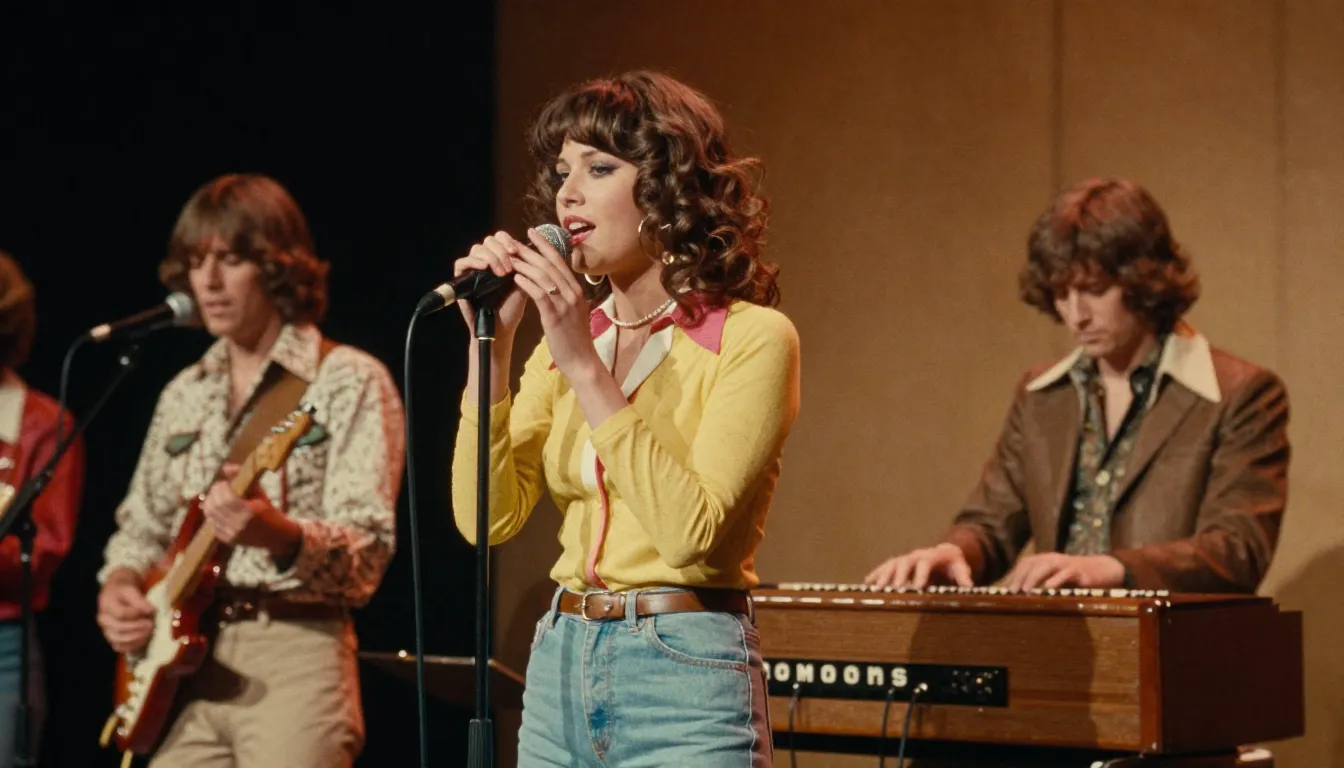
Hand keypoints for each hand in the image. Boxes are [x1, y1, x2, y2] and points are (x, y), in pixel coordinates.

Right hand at [97, 571, 154, 653]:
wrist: (115, 595)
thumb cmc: (123, 592)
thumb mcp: (130, 589)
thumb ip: (139, 600)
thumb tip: (150, 610)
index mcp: (107, 605)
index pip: (121, 613)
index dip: (137, 614)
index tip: (151, 611)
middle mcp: (104, 619)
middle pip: (119, 628)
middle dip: (137, 627)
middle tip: (151, 624)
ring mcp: (106, 630)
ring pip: (118, 640)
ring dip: (136, 638)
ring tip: (149, 632)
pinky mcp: (112, 639)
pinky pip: (120, 647)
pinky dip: (133, 646)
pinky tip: (144, 640)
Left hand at [202, 464, 300, 556]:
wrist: (276, 536)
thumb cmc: (268, 510)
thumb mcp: (259, 493)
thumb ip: (243, 479)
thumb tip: (226, 467)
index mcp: (249, 512)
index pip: (227, 498)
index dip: (221, 488)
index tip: (224, 482)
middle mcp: (239, 525)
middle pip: (216, 506)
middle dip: (214, 494)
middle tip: (218, 488)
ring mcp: (232, 534)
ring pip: (211, 516)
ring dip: (211, 503)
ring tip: (217, 497)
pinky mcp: (228, 540)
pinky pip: (213, 524)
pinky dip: (213, 515)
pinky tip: (220, 510)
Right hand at [452, 231, 530, 339]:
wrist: (501, 328)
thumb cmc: (511, 308)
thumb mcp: (523, 284)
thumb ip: (524, 267)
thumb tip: (529, 249)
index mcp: (500, 260)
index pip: (500, 238)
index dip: (508, 240)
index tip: (517, 250)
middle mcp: (486, 262)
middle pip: (489, 240)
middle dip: (501, 250)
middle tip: (510, 266)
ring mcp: (473, 269)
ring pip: (477, 248)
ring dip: (491, 256)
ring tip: (502, 273)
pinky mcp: (461, 279)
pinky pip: (462, 262)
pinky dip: (473, 261)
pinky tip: (484, 267)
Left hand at [506, 227, 604, 382]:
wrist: (582, 361)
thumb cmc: (575, 339)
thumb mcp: (573, 312)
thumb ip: (564, 295)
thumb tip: (552, 283)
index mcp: (577, 290)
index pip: (559, 260)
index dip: (544, 245)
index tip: (531, 232)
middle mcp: (573, 292)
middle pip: (549, 264)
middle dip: (530, 250)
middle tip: (513, 241)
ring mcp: (565, 304)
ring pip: (543, 276)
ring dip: (524, 264)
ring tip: (509, 257)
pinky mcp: (555, 316)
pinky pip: (540, 294)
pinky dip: (527, 283)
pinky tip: (515, 277)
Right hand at [864, 543, 972, 588]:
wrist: (944, 553)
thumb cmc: (953, 564)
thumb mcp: (961, 568)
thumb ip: (964, 577)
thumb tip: (970, 587)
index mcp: (931, 556)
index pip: (924, 563)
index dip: (920, 574)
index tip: (917, 587)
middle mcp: (915, 555)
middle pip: (904, 563)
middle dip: (897, 576)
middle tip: (892, 589)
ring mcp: (905, 559)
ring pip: (891, 564)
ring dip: (883, 575)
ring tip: (876, 588)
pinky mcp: (898, 563)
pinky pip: (884, 567)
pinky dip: (875, 574)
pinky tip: (866, 584)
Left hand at [1001, 553, 1125, 590]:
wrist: (1104, 570)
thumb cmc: (1076, 577)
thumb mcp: (1056, 578)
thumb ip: (1041, 583)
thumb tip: (1021, 596)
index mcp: (1046, 559)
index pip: (1025, 563)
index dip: (1014, 574)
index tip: (1005, 589)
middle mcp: (1054, 559)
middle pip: (1032, 563)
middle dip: (1020, 577)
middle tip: (1012, 591)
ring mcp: (1066, 564)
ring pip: (1046, 566)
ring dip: (1034, 577)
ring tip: (1025, 590)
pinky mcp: (1079, 571)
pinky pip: (1066, 573)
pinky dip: (1056, 580)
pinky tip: (1048, 588)